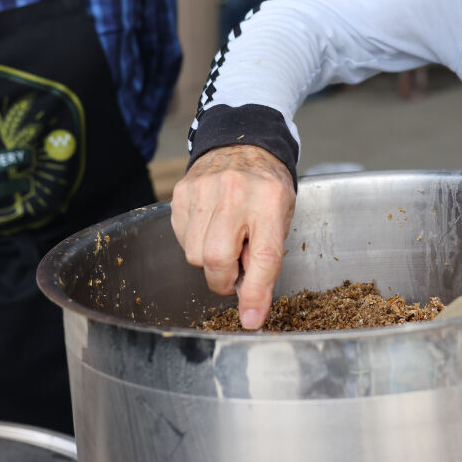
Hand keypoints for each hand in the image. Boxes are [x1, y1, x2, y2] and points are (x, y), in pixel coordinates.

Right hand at [171, 144, 295, 329]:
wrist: (242, 142)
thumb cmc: (266, 186)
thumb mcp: (281, 217)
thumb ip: (265, 256)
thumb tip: (249, 303)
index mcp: (270, 202)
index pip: (263, 258)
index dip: (256, 294)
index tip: (251, 319)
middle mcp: (236, 194)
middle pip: (216, 259)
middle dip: (223, 280)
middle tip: (233, 274)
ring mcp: (204, 190)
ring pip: (194, 253)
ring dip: (208, 260)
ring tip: (224, 241)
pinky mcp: (182, 192)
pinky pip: (181, 237)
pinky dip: (194, 242)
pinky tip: (209, 226)